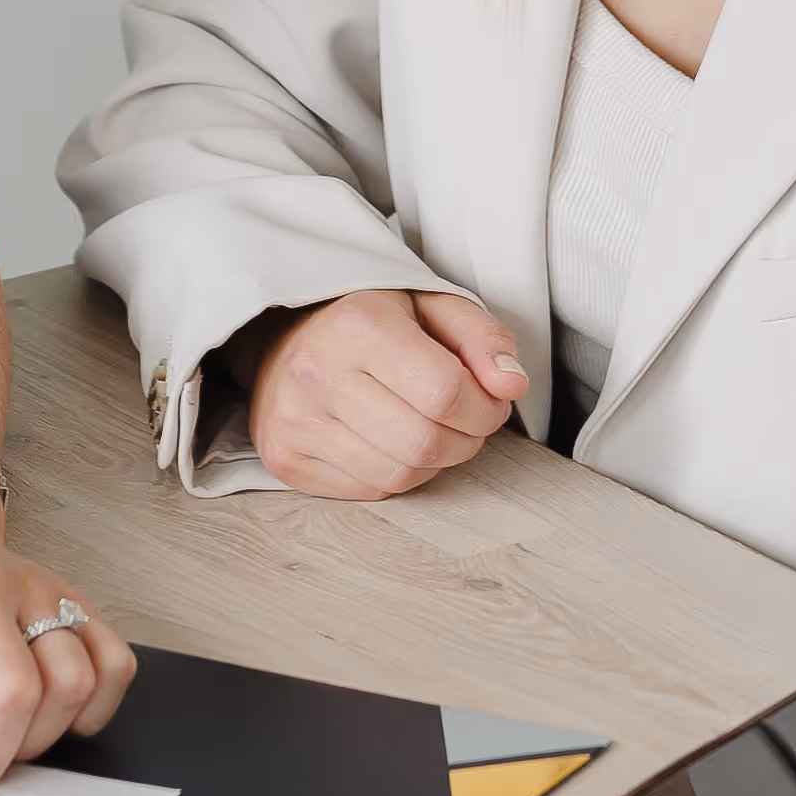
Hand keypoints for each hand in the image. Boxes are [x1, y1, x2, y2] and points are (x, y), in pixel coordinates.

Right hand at [245, 287, 523, 497]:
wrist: (283, 333)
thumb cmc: (367, 319)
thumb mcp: (432, 305)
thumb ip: (482, 337)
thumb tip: (511, 384)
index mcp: (359, 325)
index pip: (447, 393)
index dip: (485, 407)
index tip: (489, 400)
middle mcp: (318, 373)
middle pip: (425, 442)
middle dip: (465, 439)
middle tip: (464, 418)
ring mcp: (295, 421)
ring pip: (399, 475)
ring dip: (434, 461)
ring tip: (428, 427)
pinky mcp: (285, 457)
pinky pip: (369, 490)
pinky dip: (395, 474)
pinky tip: (390, 441)